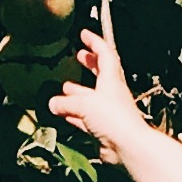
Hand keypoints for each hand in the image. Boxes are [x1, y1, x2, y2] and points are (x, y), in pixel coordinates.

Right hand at [45, 0, 181, 181]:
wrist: (127, 146)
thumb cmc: (114, 119)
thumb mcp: (84, 103)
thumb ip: (67, 102)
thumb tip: (53, 103)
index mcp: (112, 80)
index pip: (106, 54)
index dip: (95, 42)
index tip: (84, 34)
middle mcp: (111, 94)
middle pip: (101, 73)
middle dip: (89, 63)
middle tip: (79, 56)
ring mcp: (108, 112)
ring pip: (91, 97)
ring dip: (79, 92)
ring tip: (65, 87)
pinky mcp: (103, 129)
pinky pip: (86, 119)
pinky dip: (74, 115)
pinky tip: (64, 115)